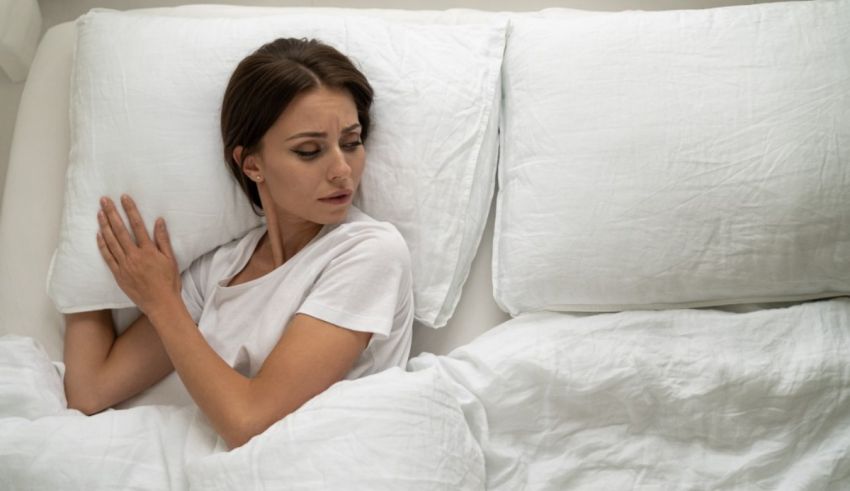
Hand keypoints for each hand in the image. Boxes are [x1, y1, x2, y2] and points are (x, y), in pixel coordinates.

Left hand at [96, 195, 180, 315]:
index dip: (130, 210)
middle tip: (104, 200)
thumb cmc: (169, 282)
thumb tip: (159, 221)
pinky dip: (102, 245)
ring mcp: (124, 265)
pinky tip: (98, 235)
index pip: (137, 225)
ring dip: (104, 225)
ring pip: (111, 242)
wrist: (161, 304)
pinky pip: (108, 257)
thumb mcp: (170, 259)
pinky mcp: (118, 275)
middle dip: (111, 213)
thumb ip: (163, 239)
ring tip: (99, 212)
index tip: (124, 198)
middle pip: (120, 230)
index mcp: (148, 251)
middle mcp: (134, 256)